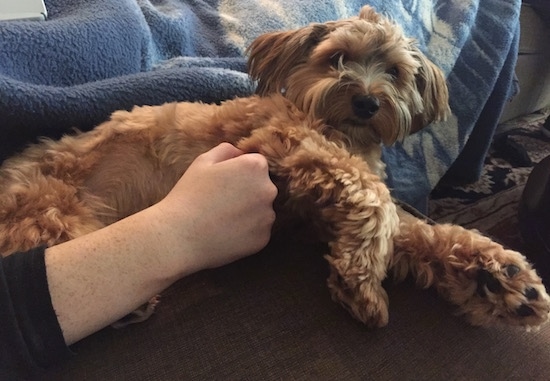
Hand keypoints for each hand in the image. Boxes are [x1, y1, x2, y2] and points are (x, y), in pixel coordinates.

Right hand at [155, 143, 277, 270]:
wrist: (181, 236)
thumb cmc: (189, 195)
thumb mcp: (203, 162)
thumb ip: (226, 150)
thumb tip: (240, 153)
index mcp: (255, 167)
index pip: (257, 164)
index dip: (238, 172)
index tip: (222, 182)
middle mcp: (268, 190)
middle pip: (262, 187)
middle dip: (247, 191)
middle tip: (221, 201)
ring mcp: (267, 216)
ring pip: (261, 210)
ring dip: (248, 212)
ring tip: (221, 218)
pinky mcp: (263, 238)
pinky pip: (258, 231)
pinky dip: (246, 232)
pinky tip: (225, 232)